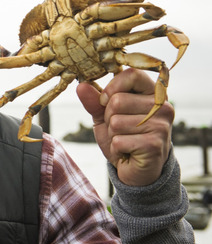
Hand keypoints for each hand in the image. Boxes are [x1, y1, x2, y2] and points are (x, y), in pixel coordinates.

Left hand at [77, 68, 172, 186]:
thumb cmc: (123, 136)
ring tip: (125, 140)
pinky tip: (128, 152)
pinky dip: (116, 148)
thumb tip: (81, 86)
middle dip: (109, 118)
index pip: (132, 74)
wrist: (136, 169)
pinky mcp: (154, 145)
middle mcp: (162, 106)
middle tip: (120, 129)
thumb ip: (94, 100)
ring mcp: (161, 126)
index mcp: (152, 93)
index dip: (112, 87)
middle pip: (118, 100)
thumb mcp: (105, 115)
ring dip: (112, 134)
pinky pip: (118, 140)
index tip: (106, 101)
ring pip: (116, 122)